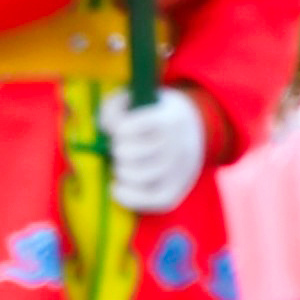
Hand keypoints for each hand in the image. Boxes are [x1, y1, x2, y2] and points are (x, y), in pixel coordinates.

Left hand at [98, 88, 208, 216]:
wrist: (194, 129)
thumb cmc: (155, 114)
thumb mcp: (137, 98)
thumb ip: (113, 108)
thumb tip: (104, 128)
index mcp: (168, 118)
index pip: (125, 128)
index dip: (116, 129)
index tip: (121, 128)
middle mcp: (177, 145)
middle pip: (126, 153)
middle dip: (118, 149)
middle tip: (124, 146)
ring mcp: (178, 171)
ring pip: (133, 177)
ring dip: (120, 170)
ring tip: (124, 163)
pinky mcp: (174, 192)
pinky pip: (146, 201)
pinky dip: (126, 195)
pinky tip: (119, 185)